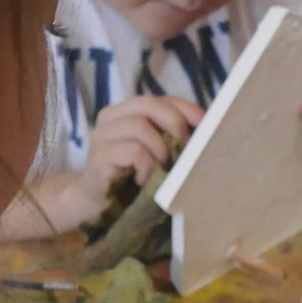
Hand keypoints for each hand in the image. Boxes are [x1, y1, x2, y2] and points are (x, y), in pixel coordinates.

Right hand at [77, 95, 203, 214]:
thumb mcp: (153, 151)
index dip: (183, 107)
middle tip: (187, 144)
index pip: (157, 99)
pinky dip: (147, 166)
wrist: (98, 203)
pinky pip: (134, 152)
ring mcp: (102, 136)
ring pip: (141, 127)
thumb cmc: (131, 176)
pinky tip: (144, 179)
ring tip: (162, 168)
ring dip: (161, 149)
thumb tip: (203, 128)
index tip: (203, 121)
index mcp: (124, 111)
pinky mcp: (100, 157)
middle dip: (174, 121)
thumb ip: (168, 135)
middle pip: (147, 104)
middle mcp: (110, 118)